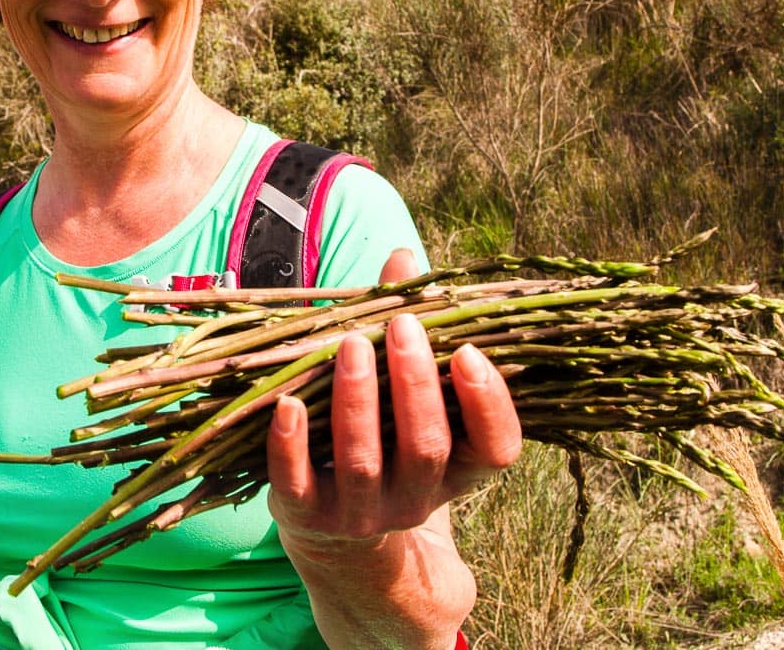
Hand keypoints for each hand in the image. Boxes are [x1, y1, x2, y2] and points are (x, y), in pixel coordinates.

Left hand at [266, 248, 522, 546]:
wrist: (333, 528)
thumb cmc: (379, 434)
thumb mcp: (402, 389)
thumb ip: (407, 324)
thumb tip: (401, 256)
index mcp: (458, 467)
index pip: (497, 448)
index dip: (489, 404)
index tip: (469, 353)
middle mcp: (418, 497)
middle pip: (427, 447)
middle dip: (415, 384)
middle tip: (404, 327)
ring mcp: (362, 512)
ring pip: (365, 462)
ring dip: (359, 401)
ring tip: (352, 343)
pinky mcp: (307, 516)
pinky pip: (297, 483)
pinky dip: (291, 443)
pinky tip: (286, 402)